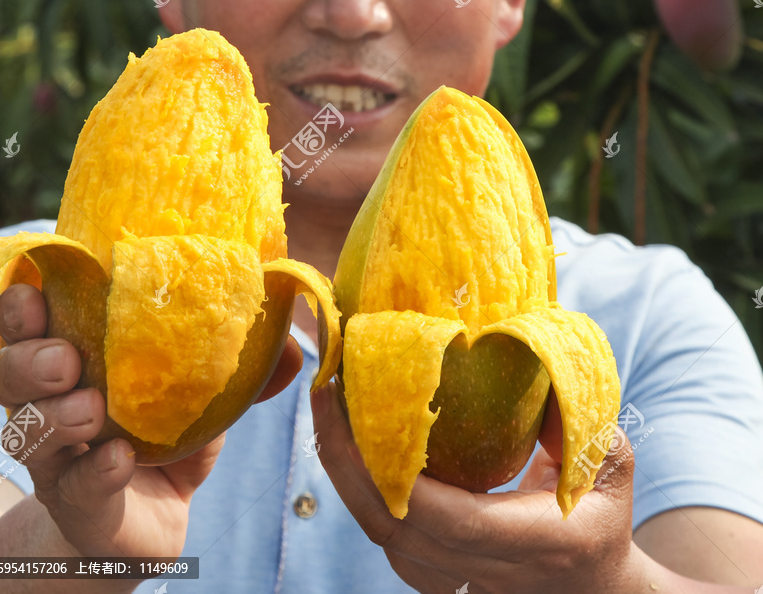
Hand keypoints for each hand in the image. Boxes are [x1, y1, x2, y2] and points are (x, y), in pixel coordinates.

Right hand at [0, 283, 302, 558]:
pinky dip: (94, 471)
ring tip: (94, 410)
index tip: (38, 286)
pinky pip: (73, 487)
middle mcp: (49, 403)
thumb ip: (244, 362)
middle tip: (67, 358)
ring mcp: (55, 459)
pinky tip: (118, 459)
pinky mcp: (75, 505)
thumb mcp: (204, 390)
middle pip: (5, 371)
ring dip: (53, 416)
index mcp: (74, 356)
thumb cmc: (168, 433)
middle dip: (26, 358)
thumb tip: (293, 346)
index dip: (24, 299)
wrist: (153, 519)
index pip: (32, 318)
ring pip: (23, 430)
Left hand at [312, 383, 645, 593]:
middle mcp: (484, 568)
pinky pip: (384, 532)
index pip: (451, 520)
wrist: (594, 592)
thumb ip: (580, 422)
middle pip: (393, 528)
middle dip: (347, 462)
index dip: (399, 476)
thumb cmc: (603, 519)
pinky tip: (347, 438)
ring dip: (344, 471)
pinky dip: (358, 486)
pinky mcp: (434, 572)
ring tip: (329, 407)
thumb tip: (538, 363)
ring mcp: (454, 579)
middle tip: (326, 392)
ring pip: (380, 534)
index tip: (365, 414)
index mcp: (531, 542)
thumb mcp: (609, 466)